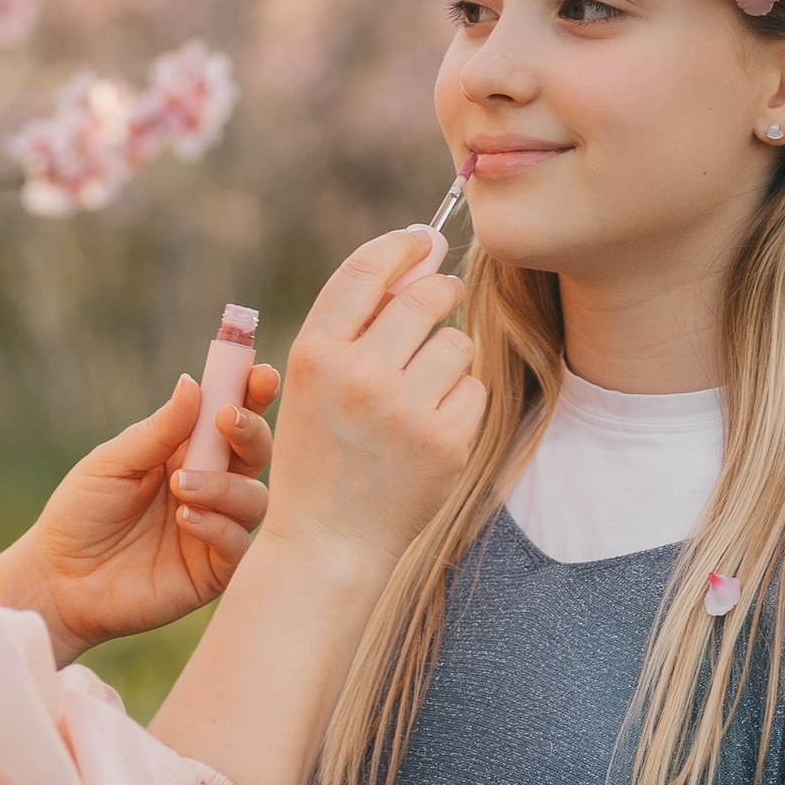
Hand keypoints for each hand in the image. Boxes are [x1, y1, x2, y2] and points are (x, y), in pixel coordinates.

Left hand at [0, 360, 278, 659]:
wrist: (58, 580)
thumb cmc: (80, 515)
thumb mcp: (113, 463)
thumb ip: (158, 431)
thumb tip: (194, 383)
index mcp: (186, 453)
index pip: (231, 420)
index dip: (252, 395)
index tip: (260, 375)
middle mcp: (210, 488)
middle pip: (257, 454)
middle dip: (251, 432)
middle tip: (227, 421)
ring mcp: (214, 530)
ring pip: (254, 499)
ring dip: (224, 485)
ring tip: (179, 486)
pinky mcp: (212, 571)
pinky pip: (238, 544)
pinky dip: (218, 526)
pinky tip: (184, 519)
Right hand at [260, 228, 484, 587]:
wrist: (329, 542)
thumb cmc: (321, 453)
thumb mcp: (313, 384)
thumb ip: (358, 321)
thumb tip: (425, 249)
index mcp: (314, 355)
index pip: (367, 271)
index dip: (400, 247)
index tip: (420, 241)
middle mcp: (357, 376)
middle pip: (426, 298)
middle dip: (441, 291)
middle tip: (443, 298)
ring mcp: (404, 411)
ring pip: (456, 343)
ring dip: (448, 355)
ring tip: (421, 388)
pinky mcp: (444, 442)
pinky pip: (472, 390)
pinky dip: (458, 402)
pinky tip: (430, 427)